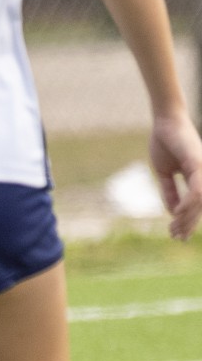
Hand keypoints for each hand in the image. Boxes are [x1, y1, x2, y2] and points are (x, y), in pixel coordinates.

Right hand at [148, 112, 201, 240]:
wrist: (165, 122)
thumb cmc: (164, 143)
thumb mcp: (163, 172)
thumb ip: (168, 191)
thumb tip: (172, 212)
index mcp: (196, 178)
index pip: (195, 205)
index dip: (186, 221)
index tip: (175, 234)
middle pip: (200, 207)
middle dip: (189, 224)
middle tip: (177, 238)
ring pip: (200, 201)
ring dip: (188, 218)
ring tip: (176, 229)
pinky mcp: (198, 164)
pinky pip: (196, 189)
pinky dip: (188, 202)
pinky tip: (178, 213)